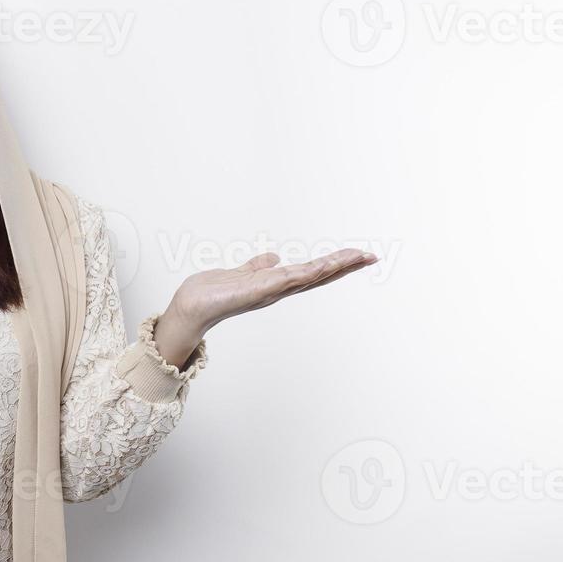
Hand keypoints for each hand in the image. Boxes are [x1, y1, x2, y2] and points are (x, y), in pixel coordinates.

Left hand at [166, 247, 378, 338]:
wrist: (191, 306)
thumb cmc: (213, 294)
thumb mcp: (241, 275)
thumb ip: (258, 267)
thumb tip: (273, 257)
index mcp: (276, 283)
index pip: (312, 272)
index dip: (335, 265)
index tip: (358, 255)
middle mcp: (278, 289)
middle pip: (319, 276)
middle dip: (345, 266)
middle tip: (371, 256)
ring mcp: (271, 291)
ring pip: (310, 276)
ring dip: (334, 266)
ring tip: (358, 256)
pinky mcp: (259, 290)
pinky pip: (288, 279)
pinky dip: (308, 273)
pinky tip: (324, 265)